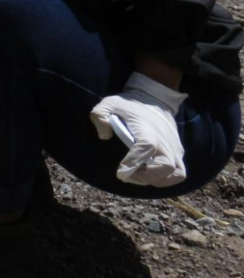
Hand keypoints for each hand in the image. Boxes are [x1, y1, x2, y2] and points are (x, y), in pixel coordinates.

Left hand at [90, 72, 188, 187]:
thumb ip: (100, 116)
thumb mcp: (108, 104)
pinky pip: (179, 173)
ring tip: (139, 174)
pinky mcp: (178, 153)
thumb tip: (104, 135)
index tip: (121, 173)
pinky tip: (148, 173)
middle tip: (129, 174)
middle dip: (147, 177)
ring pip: (176, 174)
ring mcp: (174, 148)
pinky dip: (166, 179)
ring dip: (158, 180)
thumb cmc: (128, 105)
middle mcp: (164, 141)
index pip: (146, 148)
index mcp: (147, 129)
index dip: (134, 162)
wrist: (154, 100)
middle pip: (166, 166)